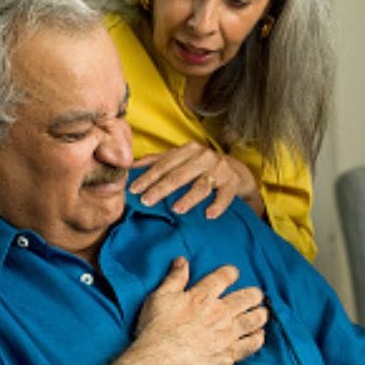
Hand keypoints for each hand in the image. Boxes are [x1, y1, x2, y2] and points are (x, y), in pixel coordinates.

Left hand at [129, 143, 263, 218]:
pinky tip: (209, 215)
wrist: (233, 169)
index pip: (164, 164)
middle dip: (162, 189)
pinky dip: (218, 205)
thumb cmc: (199, 167)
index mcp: (188, 150)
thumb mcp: (179, 160)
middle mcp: (204, 156)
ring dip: (189, 198)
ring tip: (176, 210)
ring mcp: (219, 169)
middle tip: (147, 201)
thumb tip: (130, 167)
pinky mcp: (232, 182)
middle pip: (179, 175)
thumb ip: (156, 162)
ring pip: (202, 185)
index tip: (133, 190)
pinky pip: (225, 195)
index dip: (148, 177)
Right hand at [133, 258, 267, 364]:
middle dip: (253, 294)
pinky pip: (250, 345)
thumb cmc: (157, 330)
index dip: (231, 272)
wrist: (161, 362)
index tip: (233, 273)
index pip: (224, 277)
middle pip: (246, 297)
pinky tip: (259, 336)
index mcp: (202, 297)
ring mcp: (226, 334)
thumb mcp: (159, 298)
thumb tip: (182, 261)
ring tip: (262, 312)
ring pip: (253, 320)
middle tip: (255, 294)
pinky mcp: (228, 354)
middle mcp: (219, 313)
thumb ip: (174, 279)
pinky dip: (257, 338)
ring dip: (260, 314)